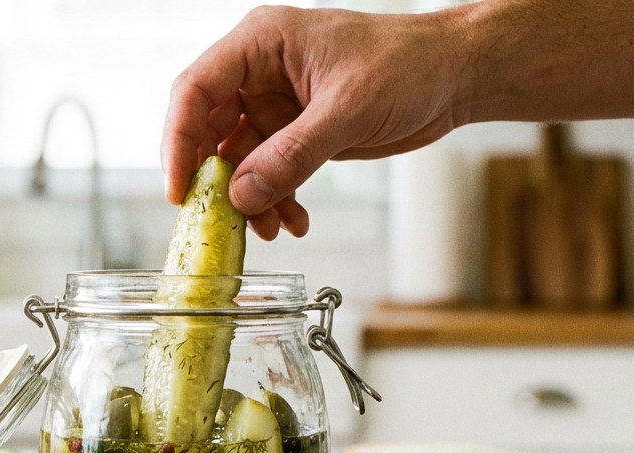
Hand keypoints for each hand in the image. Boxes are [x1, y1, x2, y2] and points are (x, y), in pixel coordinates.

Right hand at [162, 6, 469, 239]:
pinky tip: (292, 221)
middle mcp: (260, 72)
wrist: (455, 76)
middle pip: (209, 129)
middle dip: (216, 180)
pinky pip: (269, 172)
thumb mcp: (348, 109)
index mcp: (261, 43)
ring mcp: (276, 104)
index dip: (179, 140)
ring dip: (250, 199)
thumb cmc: (409, 64)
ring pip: (239, 160)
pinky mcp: (296, 132)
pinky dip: (275, 200)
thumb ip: (293, 154)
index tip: (181, 189)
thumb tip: (243, 194)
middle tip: (219, 220)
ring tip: (269, 227)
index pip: (196, 89)